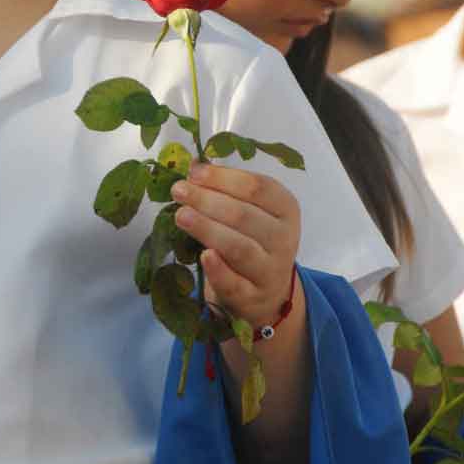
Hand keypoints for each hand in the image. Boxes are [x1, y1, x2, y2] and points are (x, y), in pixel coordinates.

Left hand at [170, 162, 299, 329]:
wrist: (266, 293)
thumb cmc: (252, 240)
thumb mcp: (248, 210)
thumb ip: (224, 188)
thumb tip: (192, 165)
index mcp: (285, 208)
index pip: (258, 187)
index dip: (224, 178)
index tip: (194, 173)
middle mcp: (284, 238)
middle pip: (244, 215)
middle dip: (207, 200)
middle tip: (178, 191)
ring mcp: (270, 270)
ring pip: (240, 248)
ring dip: (208, 229)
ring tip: (181, 215)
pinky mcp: (253, 298)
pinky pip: (234, 284)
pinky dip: (218, 270)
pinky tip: (203, 255)